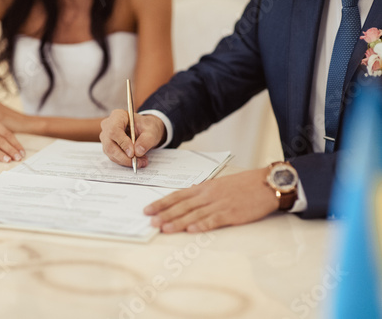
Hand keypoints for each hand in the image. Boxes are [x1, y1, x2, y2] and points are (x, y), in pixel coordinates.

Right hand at [100, 110, 165, 167]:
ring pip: (111, 153)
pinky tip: (136, 161)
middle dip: (124, 157)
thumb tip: (138, 152)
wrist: (146, 130)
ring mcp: (106, 137)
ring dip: (126, 161)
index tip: (132, 153)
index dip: (123, 143)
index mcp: (117, 116)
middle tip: (138, 162)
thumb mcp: (151, 131)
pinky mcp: (108, 147)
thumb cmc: (147, 127)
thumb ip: (146, 140)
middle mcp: (108, 126)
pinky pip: (113, 157)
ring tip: (141, 161)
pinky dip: (125, 161)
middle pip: (110, 144)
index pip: (114, 130)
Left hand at [144, 168, 279, 232]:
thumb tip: (186, 200)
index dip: (162, 203)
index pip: (178, 195)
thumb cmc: (243, 184)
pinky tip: (191, 230)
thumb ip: (202, 192)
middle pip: (182, 205)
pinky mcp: (231, 214)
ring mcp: (220, 204)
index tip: (148, 209)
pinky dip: (201, 225)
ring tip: (164, 228)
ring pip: (194, 214)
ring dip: (178, 222)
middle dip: (165, 213)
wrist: (266, 183)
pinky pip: (214, 220)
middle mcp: (208, 195)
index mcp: (204, 187)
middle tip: (151, 221)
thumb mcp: (219, 184)